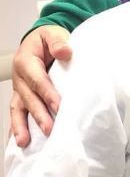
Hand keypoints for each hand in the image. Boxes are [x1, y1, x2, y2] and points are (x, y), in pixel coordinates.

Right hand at [10, 26, 71, 145]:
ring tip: (24, 143)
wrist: (39, 40)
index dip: (47, 93)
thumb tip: (65, 51)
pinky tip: (20, 141)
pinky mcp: (21, 95)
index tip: (58, 106)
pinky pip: (17, 112)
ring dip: (21, 126)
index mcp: (26, 61)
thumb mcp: (54, 33)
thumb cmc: (48, 39)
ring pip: (18, 108)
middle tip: (49, 129)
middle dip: (38, 115)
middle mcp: (19, 77)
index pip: (38, 80)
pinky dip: (17, 126)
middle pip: (28, 98)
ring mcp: (19, 88)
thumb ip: (58, 42)